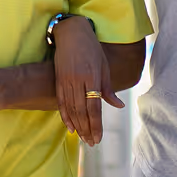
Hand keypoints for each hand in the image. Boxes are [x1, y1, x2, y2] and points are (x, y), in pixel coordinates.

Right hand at [52, 16, 122, 146]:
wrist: (71, 33)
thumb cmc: (92, 49)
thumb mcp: (104, 66)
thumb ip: (108, 88)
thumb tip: (118, 106)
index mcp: (92, 76)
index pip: (94, 107)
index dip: (96, 125)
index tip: (99, 138)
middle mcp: (77, 80)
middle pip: (82, 111)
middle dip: (87, 129)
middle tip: (92, 143)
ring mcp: (66, 80)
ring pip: (71, 109)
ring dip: (77, 126)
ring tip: (83, 138)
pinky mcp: (58, 80)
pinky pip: (61, 102)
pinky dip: (65, 116)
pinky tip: (70, 127)